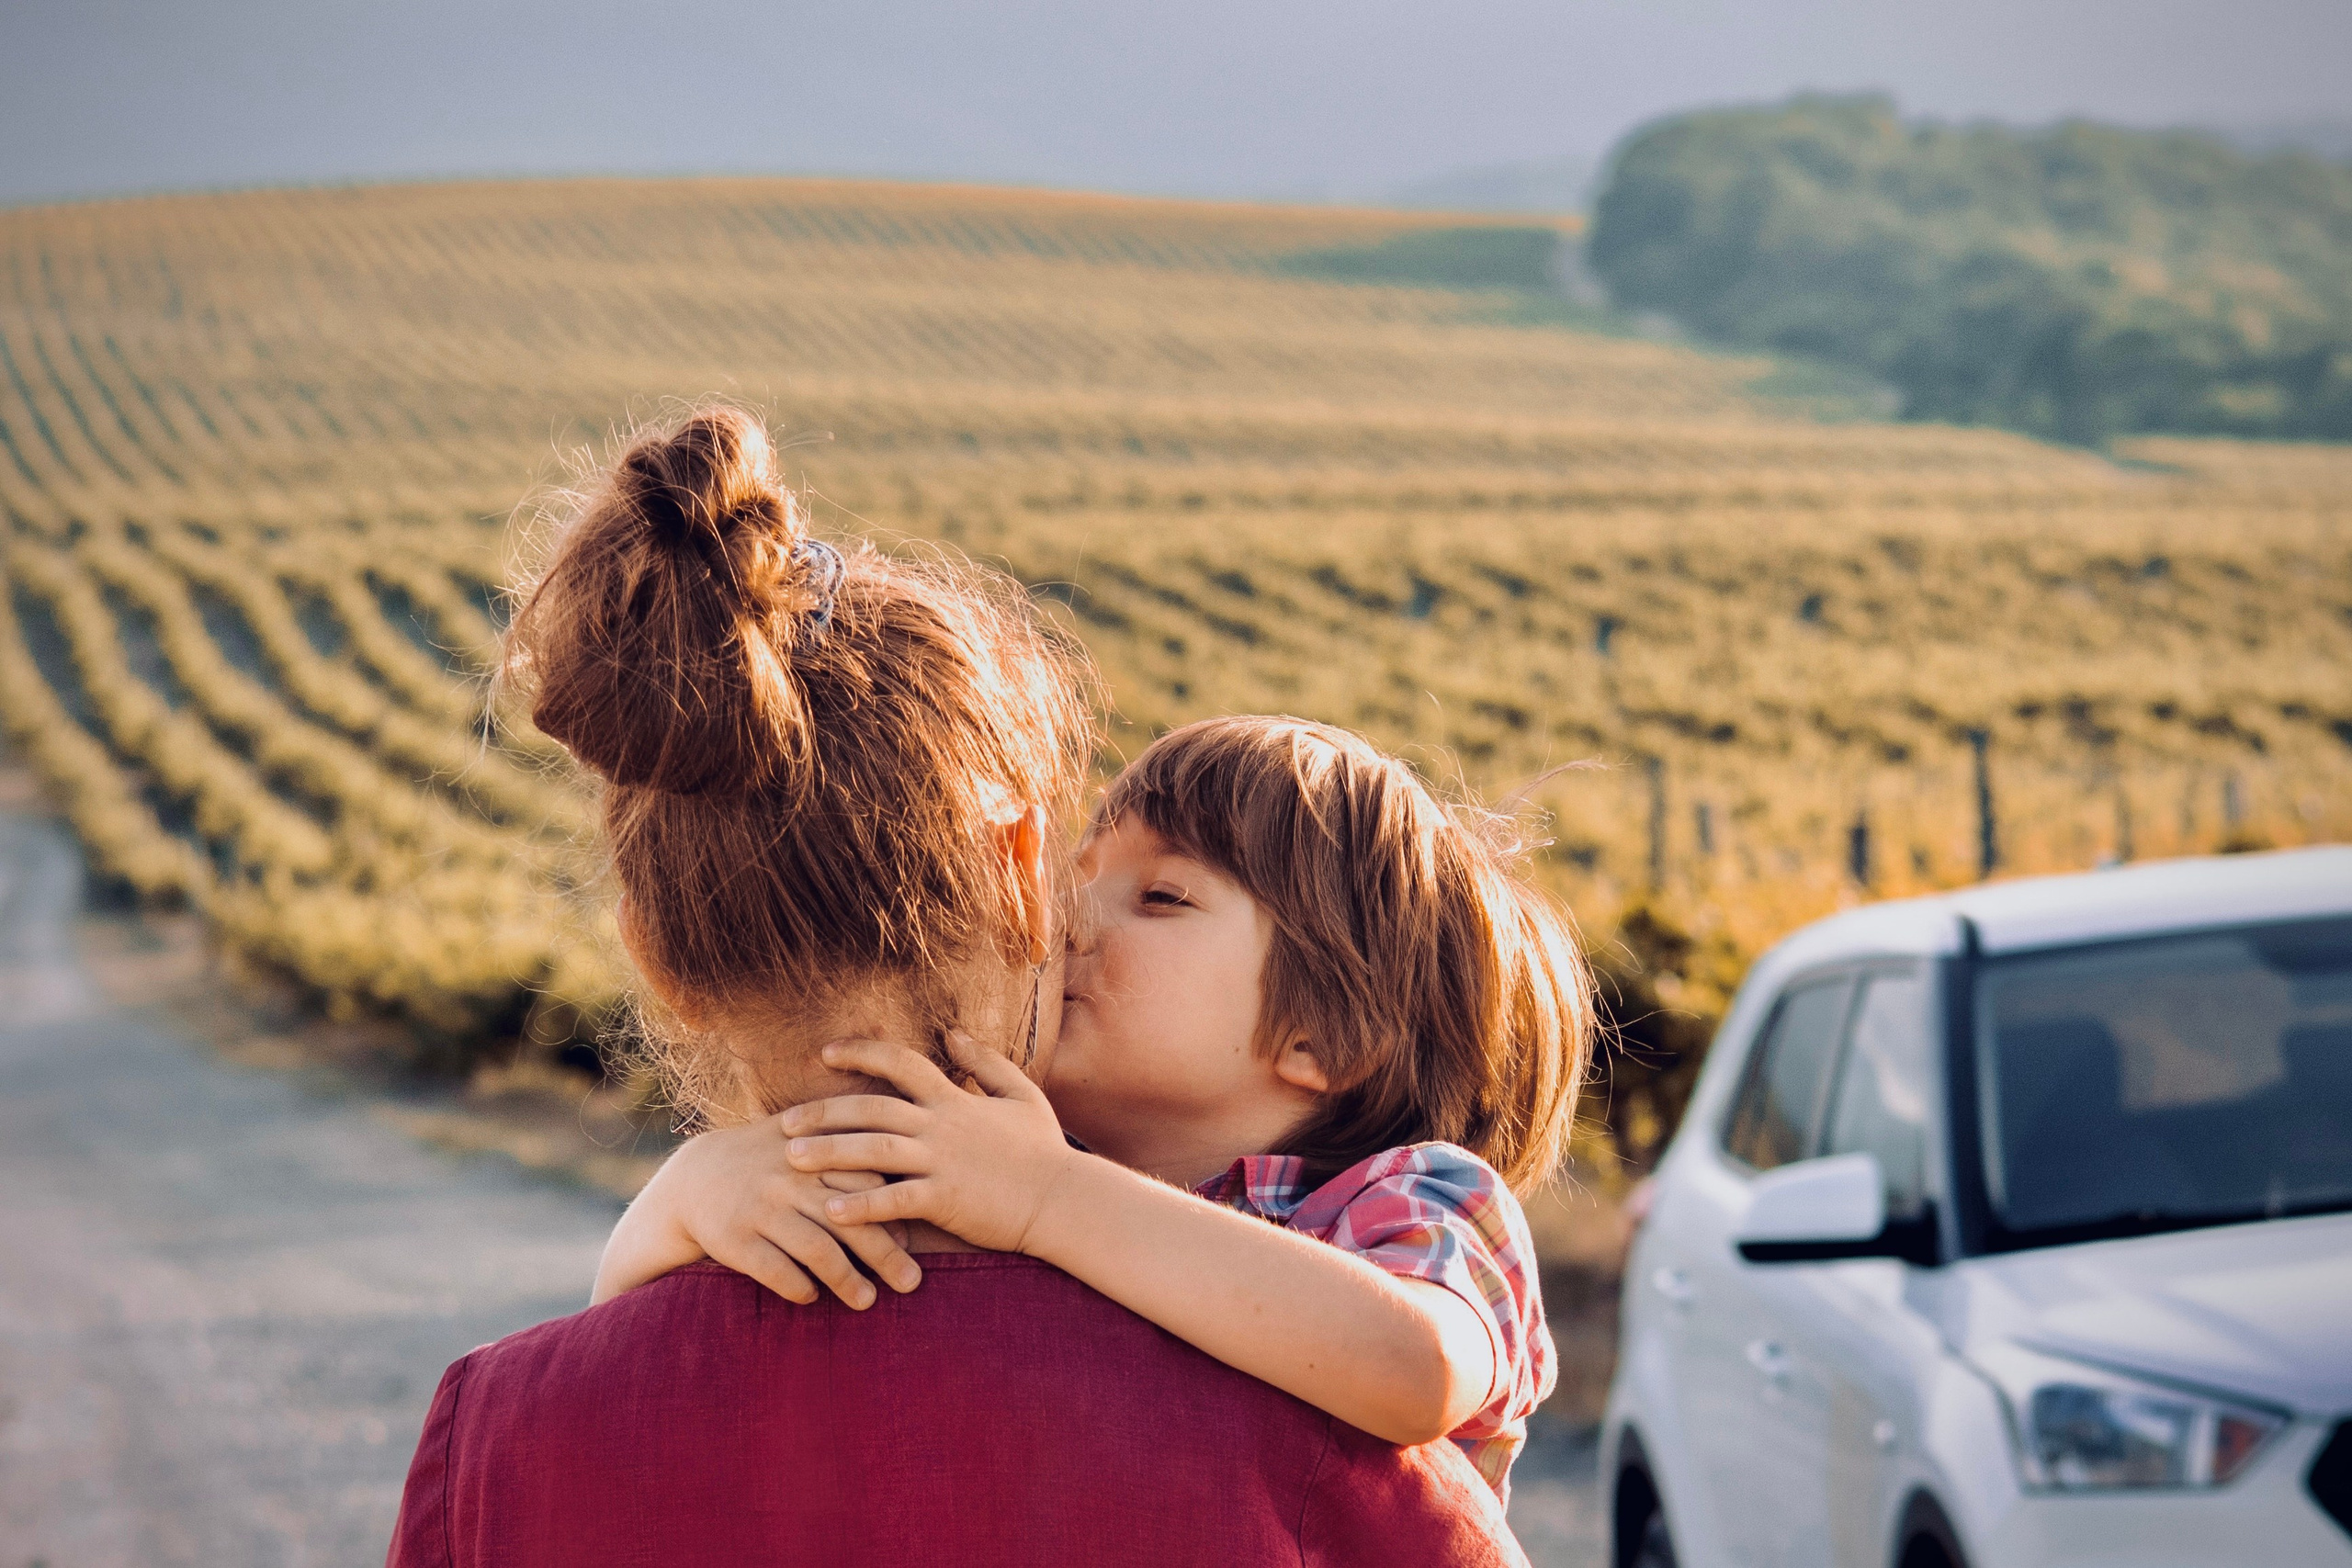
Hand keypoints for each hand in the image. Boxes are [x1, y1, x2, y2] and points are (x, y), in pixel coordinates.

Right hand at [596, 1116, 922, 1308]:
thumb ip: (851, 1151)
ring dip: (847, 1281)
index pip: (866, 1181)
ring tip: (867, 1301)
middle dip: (885, 1255)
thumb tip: (910, 1182)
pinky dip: (799, 1288)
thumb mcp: (803, 1140)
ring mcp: (760, 1209)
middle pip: (849, 1220)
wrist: (692, 1178)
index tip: (914, 1239)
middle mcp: (788, 1179)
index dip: (892, 1212)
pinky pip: (775, 1271)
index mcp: (812, 1152)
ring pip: (816, 1250)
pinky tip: (813, 1298)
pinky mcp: (733, 1239)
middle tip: (912, 1283)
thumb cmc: (767, 1161)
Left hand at [781, 1032, 1079, 1254]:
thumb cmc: (1043, 1151)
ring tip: (791, 1159)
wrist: (1065, 1199)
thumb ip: (986, 1062)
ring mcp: (943, 1162)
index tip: (826, 1053)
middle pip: (873, 1108)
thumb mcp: (1021, 1095)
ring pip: (874, 1150)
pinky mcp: (946, 1199)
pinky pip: (894, 1201)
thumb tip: (954, 1033)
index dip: (862, 1053)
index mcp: (955, 1099)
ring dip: (829, 1153)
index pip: (901, 1063)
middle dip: (825, 1111)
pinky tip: (829, 1211)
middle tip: (784, 1122)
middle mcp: (943, 1125)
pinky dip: (861, 1206)